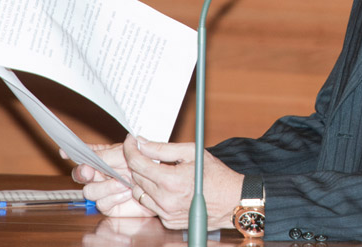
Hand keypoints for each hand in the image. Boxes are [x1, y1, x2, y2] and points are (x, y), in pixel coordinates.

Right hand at [65, 142, 154, 218]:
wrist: (162, 186)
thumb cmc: (148, 166)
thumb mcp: (127, 155)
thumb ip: (107, 155)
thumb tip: (88, 154)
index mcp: (104, 157)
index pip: (84, 153)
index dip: (72, 152)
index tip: (64, 151)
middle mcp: (101, 173)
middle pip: (80, 174)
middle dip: (82, 172)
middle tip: (90, 171)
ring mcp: (104, 189)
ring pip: (89, 191)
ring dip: (106, 186)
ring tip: (123, 182)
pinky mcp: (110, 205)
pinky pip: (102, 204)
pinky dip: (114, 197)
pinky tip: (126, 193)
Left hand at [125, 136, 242, 230]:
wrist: (231, 201)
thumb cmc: (216, 176)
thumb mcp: (191, 153)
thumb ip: (163, 149)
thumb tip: (141, 143)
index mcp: (170, 180)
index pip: (137, 163)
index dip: (130, 148)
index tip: (131, 140)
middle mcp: (165, 200)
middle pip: (136, 177)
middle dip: (137, 162)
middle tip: (145, 152)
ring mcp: (165, 213)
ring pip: (139, 192)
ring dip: (143, 179)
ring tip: (157, 170)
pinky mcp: (167, 221)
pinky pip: (150, 205)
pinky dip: (153, 194)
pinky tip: (166, 186)